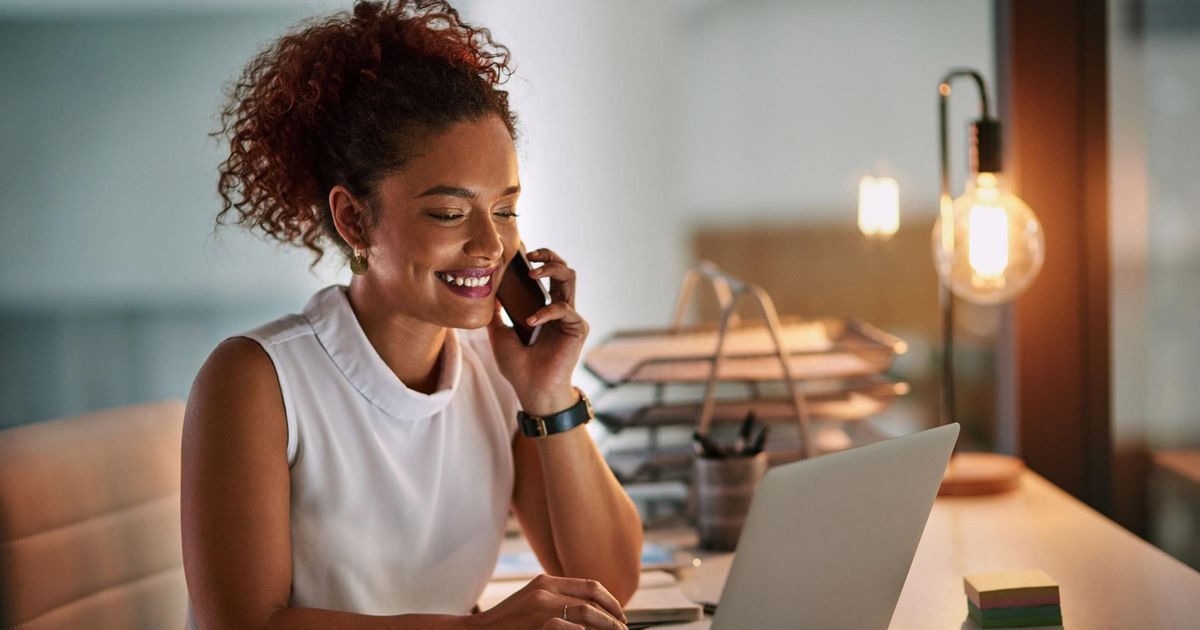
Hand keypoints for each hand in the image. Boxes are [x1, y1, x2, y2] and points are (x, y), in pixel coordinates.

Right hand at [472, 574, 627, 629]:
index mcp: (545, 581)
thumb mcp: (530, 601)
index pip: (589, 586)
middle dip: (613, 617)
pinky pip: (571, 628)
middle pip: (591, 600)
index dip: (610, 600)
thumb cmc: (505, 623)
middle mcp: (544, 591)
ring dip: (607, 626)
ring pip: (586, 613)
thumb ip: (555, 598)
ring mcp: (540, 609)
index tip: (620, 614)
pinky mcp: (538, 626)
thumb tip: (590, 609)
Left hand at [488, 248, 588, 413]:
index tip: (520, 252)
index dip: (537, 259)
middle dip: (548, 255)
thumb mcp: (499, 334)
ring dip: (552, 269)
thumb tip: (486, 291)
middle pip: (562, 269)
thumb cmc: (519, 367)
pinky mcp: (577, 328)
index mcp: (545, 308)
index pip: (546, 274)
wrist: (532, 390)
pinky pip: (565, 308)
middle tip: (529, 253)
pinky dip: (547, 310)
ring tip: (532, 273)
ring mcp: (570, 317)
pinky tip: (532, 320)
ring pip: (570, 278)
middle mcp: (560, 309)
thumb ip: (497, 313)